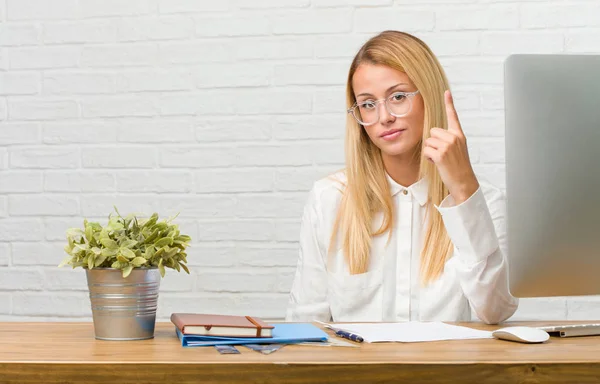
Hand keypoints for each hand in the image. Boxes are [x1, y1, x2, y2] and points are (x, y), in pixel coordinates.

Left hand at [423, 90, 478, 204]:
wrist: (464, 182)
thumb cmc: (458, 167)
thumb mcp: (458, 149)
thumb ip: (449, 140)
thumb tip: (434, 136)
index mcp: (459, 135)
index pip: (453, 117)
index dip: (449, 104)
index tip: (446, 92)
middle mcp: (454, 138)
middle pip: (432, 132)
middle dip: (433, 143)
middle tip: (442, 155)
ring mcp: (448, 145)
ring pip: (428, 142)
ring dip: (430, 151)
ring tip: (441, 160)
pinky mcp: (441, 154)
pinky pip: (426, 151)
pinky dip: (428, 158)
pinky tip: (437, 163)